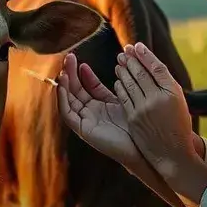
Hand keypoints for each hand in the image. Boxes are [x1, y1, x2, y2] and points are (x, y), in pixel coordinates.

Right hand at [57, 52, 144, 169]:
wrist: (144, 148)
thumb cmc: (140, 125)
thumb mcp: (128, 99)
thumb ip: (121, 84)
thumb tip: (120, 64)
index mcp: (103, 105)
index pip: (88, 86)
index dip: (83, 74)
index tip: (81, 61)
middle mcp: (92, 113)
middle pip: (76, 90)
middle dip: (71, 74)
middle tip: (69, 58)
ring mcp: (86, 121)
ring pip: (68, 101)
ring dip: (64, 85)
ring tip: (63, 71)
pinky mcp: (83, 130)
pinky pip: (67, 114)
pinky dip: (63, 100)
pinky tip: (63, 87)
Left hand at [114, 42, 203, 182]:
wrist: (172, 153)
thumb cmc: (178, 126)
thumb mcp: (178, 102)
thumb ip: (166, 84)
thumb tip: (151, 66)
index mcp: (172, 92)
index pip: (156, 67)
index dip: (145, 55)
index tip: (137, 46)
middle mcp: (157, 99)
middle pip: (141, 73)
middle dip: (131, 60)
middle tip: (124, 50)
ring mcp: (143, 109)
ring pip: (130, 83)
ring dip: (124, 70)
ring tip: (120, 61)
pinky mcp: (133, 119)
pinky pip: (124, 97)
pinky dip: (120, 86)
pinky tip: (118, 80)